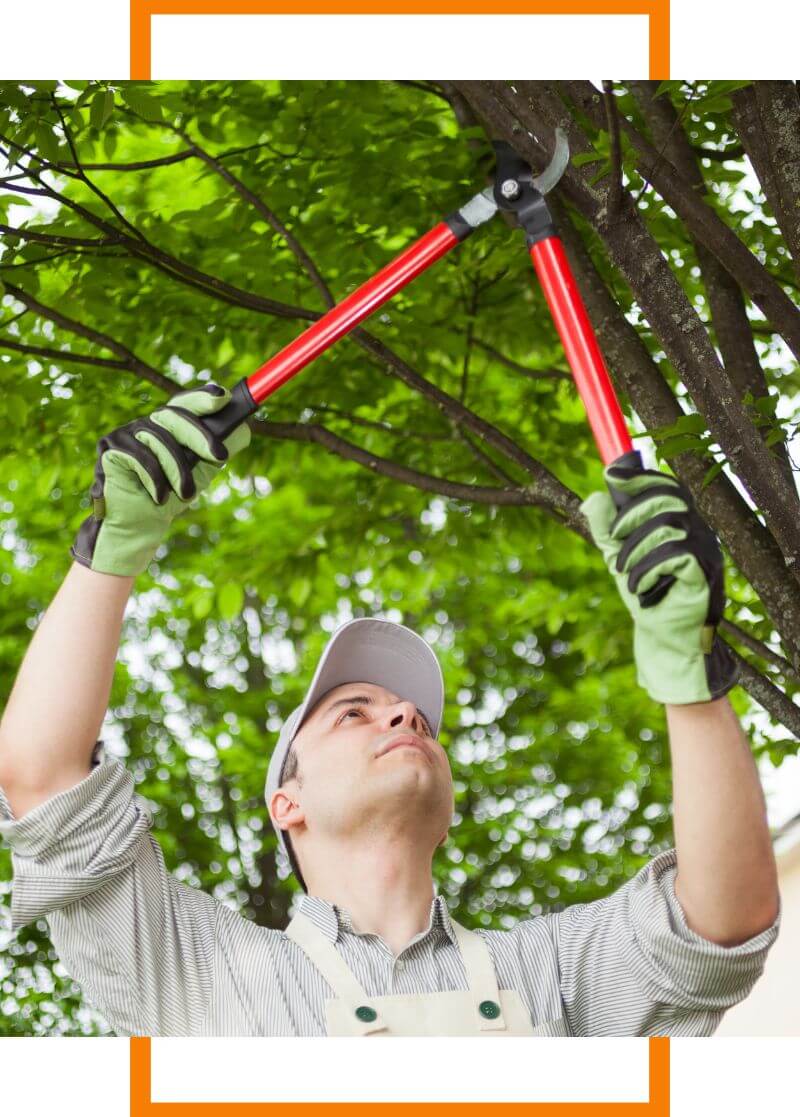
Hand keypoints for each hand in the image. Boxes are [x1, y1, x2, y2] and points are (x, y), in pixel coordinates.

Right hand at [70, 383, 250, 576]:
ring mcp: (125, 433)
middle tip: (220, 456)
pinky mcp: (110, 448)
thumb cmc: (170, 497)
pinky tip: (158, 496)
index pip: (185, 403)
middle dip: (200, 436)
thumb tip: (243, 429)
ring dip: (177, 471)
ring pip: (159, 439)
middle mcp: (146, 424)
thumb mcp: (200, 471)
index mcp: (167, 426)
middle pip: (174, 415)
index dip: (202, 397)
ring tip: (185, 494)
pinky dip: (154, 479)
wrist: (140, 526)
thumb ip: (216, 450)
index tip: (223, 397)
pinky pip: (139, 456)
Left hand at [580, 461, 737, 703]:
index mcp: (680, 523)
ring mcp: (706, 551)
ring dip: (635, 549)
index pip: (667, 486)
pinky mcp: (706, 573)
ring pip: (668, 525)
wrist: (663, 638)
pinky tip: (640, 587)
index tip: (612, 477)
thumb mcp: (618, 558)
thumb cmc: (645, 595)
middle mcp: (698, 531)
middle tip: (613, 539)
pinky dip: (648, 569)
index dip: (641, 478)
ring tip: (625, 574)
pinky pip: (675, 554)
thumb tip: (594, 497)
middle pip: (667, 499)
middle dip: (631, 516)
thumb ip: (606, 529)